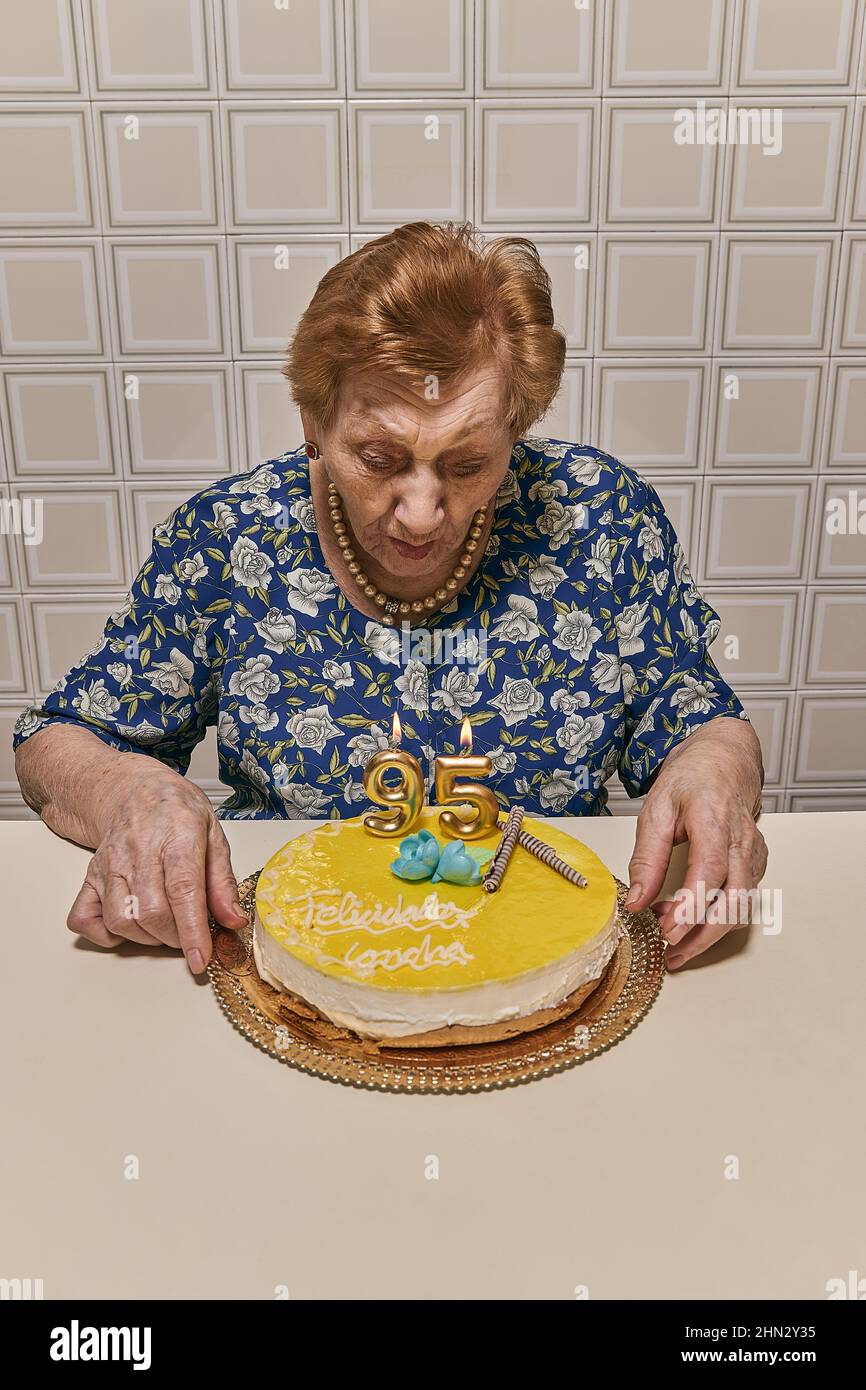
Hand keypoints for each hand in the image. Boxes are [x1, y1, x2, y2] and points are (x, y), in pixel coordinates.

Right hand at [66, 761, 246, 973]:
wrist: (133, 789)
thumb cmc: (176, 811)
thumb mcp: (213, 835)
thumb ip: (223, 882)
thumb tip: (234, 921)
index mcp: (177, 835)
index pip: (183, 890)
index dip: (192, 930)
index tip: (201, 958)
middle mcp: (139, 851)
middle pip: (152, 912)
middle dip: (175, 937)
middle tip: (189, 933)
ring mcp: (110, 865)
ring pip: (120, 920)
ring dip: (146, 938)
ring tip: (164, 926)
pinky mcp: (90, 876)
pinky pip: (84, 919)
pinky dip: (105, 934)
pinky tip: (130, 925)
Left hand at [624, 721, 767, 969]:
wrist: (724, 762)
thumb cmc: (691, 781)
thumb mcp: (656, 810)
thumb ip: (646, 857)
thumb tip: (637, 901)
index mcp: (713, 819)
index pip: (709, 871)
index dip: (691, 906)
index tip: (669, 932)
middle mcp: (741, 840)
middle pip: (733, 901)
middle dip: (702, 936)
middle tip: (671, 953)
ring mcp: (753, 853)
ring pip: (742, 907)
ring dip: (710, 931)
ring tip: (675, 940)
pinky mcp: (756, 863)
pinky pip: (744, 900)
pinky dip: (719, 916)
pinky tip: (692, 917)